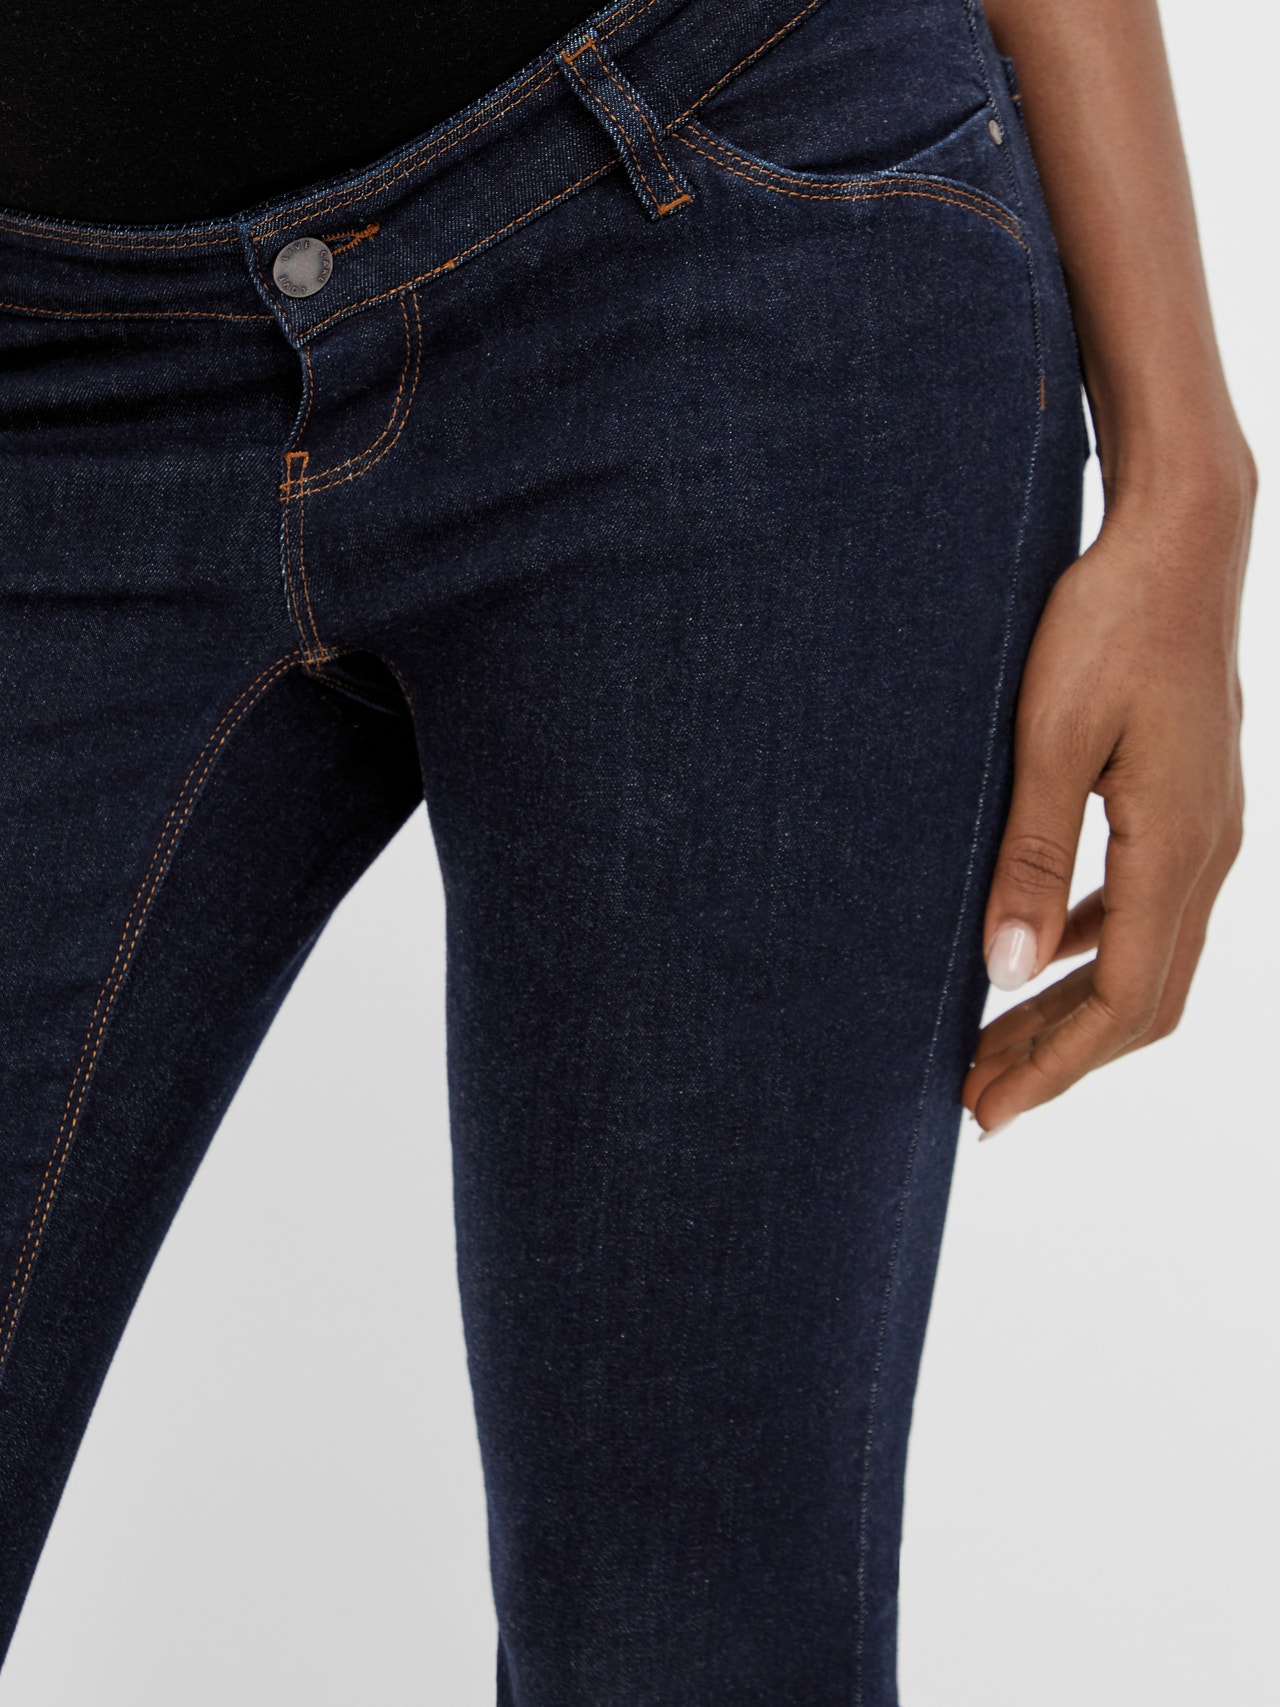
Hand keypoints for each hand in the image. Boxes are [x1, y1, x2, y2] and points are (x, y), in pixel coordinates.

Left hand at [962, 444, 1253, 1135]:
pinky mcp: (1186, 803)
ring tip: (996, 1043)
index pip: (1125, 1003)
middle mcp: (1208, 852)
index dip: (1056, 1067)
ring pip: (1143, 957)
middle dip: (1058, 1057)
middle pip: (1141, 998)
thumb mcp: (1051, 741)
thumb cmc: (1109, 624)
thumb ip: (1029, 860)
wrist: (1179, 538)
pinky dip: (1088, 948)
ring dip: (1069, 1009)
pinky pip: (1142, 905)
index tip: (987, 1111)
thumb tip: (1004, 975)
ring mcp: (1206, 828)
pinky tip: (1036, 953)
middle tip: (977, 1099)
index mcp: (1179, 849)